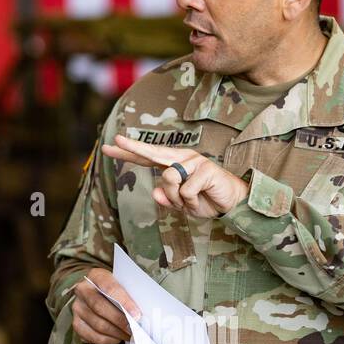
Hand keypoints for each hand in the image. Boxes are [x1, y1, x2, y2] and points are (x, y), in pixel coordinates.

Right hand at [72, 268, 140, 343]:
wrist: (97, 293)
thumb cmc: (115, 290)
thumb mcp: (121, 284)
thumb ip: (130, 295)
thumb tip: (141, 315)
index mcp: (96, 276)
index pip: (109, 288)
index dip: (124, 302)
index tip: (137, 315)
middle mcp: (82, 290)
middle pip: (100, 307)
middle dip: (120, 321)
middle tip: (135, 330)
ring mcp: (77, 307)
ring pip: (97, 324)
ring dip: (116, 333)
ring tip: (130, 335)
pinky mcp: (76, 323)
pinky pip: (93, 336)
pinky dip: (108, 340)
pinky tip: (118, 338)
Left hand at [101, 134, 248, 217]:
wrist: (233, 204)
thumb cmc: (206, 200)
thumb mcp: (181, 204)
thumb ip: (167, 198)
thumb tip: (154, 192)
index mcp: (174, 164)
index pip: (147, 157)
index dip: (129, 152)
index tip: (110, 146)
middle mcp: (182, 158)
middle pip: (153, 152)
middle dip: (134, 148)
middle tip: (117, 140)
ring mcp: (194, 161)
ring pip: (169, 178)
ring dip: (177, 198)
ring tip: (189, 202)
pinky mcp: (206, 169)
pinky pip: (186, 190)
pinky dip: (190, 202)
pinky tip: (201, 200)